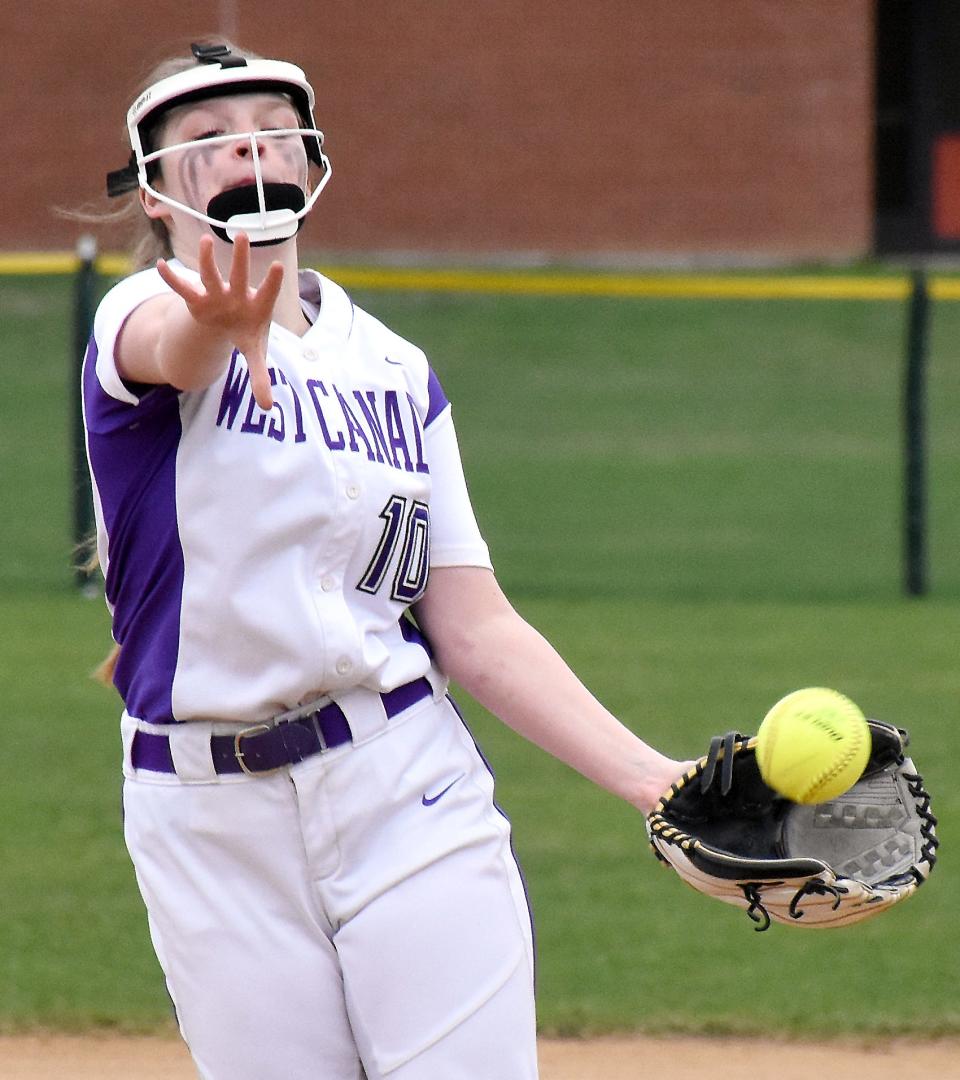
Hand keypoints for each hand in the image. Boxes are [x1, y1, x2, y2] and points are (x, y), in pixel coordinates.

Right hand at [157, 233, 283, 409]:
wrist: (230, 321)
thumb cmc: (246, 333)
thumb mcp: (255, 355)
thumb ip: (261, 379)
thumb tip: (268, 409)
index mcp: (256, 307)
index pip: (267, 293)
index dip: (271, 281)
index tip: (278, 266)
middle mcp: (236, 295)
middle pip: (239, 275)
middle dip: (240, 259)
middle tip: (243, 235)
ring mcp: (216, 294)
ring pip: (210, 274)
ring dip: (206, 260)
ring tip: (205, 241)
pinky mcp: (197, 299)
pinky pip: (182, 288)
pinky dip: (171, 279)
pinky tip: (160, 266)